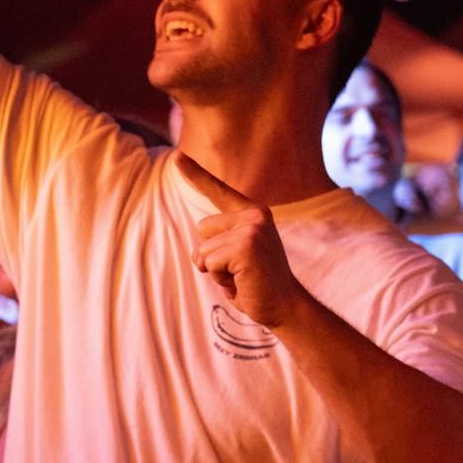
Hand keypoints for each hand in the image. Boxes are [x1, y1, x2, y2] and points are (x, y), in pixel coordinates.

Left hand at [178, 154, 309, 328]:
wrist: (286, 305)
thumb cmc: (257, 284)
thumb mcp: (240, 254)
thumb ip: (223, 241)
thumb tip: (200, 251)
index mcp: (254, 213)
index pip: (219, 191)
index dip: (195, 174)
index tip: (176, 157)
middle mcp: (255, 214)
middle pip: (202, 228)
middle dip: (210, 254)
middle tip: (238, 269)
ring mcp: (252, 228)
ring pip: (203, 248)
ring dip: (215, 269)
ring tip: (241, 276)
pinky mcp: (245, 246)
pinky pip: (208, 262)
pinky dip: (219, 278)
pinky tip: (242, 281)